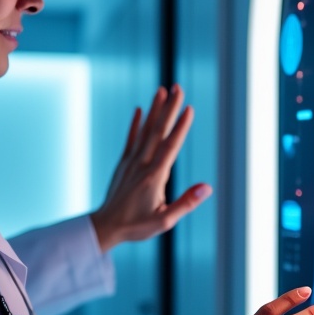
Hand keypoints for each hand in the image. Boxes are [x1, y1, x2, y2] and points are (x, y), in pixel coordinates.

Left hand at [90, 85, 211, 251]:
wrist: (106, 227)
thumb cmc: (137, 226)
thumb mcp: (165, 221)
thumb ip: (186, 203)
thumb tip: (207, 188)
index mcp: (154, 176)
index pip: (170, 146)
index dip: (181, 127)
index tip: (189, 108)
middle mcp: (142, 164)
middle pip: (158, 131)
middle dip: (169, 108)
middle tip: (178, 88)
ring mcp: (131, 162)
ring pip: (145, 131)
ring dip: (154, 110)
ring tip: (162, 90)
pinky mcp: (123, 164)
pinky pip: (131, 139)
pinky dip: (135, 124)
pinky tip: (140, 109)